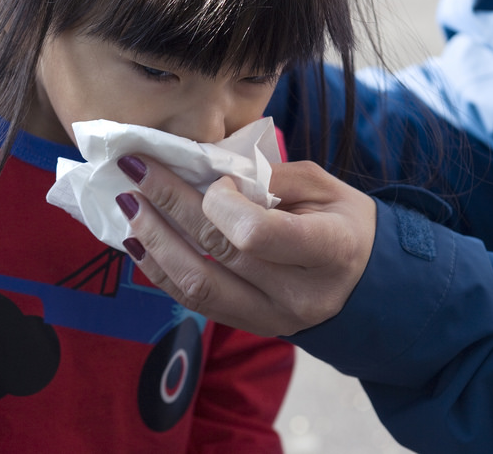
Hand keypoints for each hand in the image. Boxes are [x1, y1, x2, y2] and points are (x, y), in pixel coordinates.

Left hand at [116, 157, 376, 336]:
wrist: (365, 285)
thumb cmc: (344, 223)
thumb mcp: (324, 187)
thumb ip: (270, 177)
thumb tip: (209, 167)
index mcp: (329, 249)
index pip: (258, 233)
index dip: (223, 203)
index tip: (213, 177)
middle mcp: (299, 293)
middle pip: (218, 249)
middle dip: (169, 203)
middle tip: (136, 169)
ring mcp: (270, 317)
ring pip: (196, 284)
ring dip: (154, 240)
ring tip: (128, 205)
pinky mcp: (248, 325)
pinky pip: (193, 301)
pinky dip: (160, 268)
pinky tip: (138, 239)